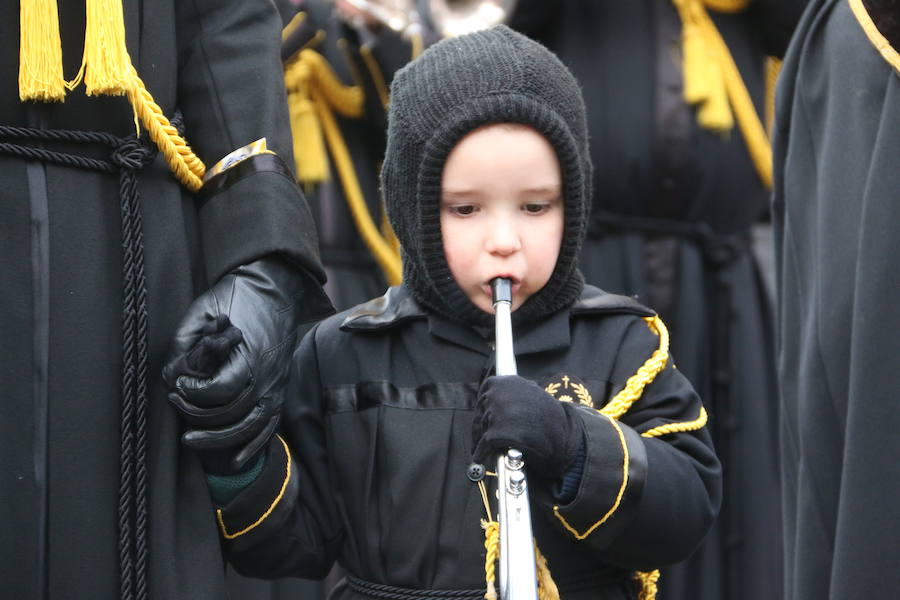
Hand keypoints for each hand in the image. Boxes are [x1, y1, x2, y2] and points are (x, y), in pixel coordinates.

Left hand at [163, 255, 325, 472]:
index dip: (194, 393)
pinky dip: (254, 446)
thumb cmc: (237, 295)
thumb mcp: (203, 310)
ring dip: (220, 440)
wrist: (274, 286)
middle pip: (233, 414)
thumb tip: (172, 375)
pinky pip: (270, 426)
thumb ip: (186, 344)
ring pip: (251, 427)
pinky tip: (236, 460)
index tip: (177, 384)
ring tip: (191, 440)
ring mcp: (275, 384)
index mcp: (250, 355)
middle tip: (176, 402)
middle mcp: (267, 375)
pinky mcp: (279, 388)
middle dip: (198, 415)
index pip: (221, 391)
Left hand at [472, 375, 581, 478]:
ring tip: (492, 444)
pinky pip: (483, 446)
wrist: (560, 436)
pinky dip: (481, 452)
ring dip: (482, 438)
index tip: (486, 416)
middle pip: (481, 411)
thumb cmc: (547, 417)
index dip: (485, 408)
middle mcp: (496, 393)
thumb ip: (512, 392)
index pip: (486, 392)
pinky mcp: (494, 433)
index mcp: (504, 381)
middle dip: (482, 424)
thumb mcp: (531, 392)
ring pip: (481, 428)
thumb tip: (495, 396)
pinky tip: (480, 456)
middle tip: (485, 434)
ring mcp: (494, 412)